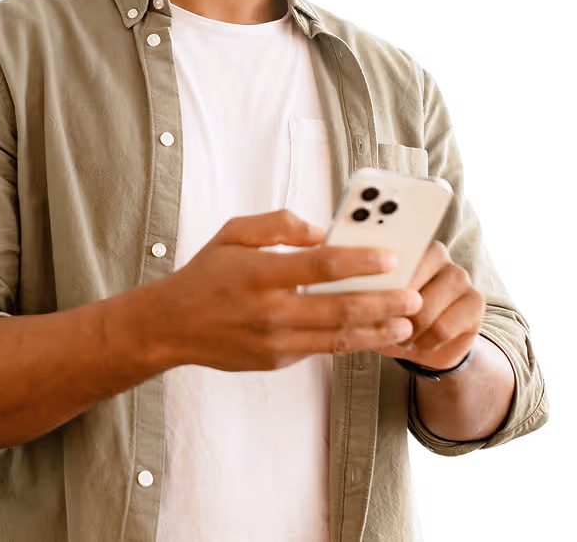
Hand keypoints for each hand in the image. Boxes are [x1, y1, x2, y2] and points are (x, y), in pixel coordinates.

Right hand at [154, 209, 424, 372]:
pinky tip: (371, 333)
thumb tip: (320, 232)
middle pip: (339, 308)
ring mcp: (274, 342)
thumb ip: (278, 225)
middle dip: (383, 303)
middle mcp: (270, 311)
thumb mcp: (233, 233)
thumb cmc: (206, 274)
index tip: (390, 258)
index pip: (321, 267)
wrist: (172, 326)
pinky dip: (350, 342)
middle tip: (414, 297)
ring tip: (406, 323)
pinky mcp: (276, 361)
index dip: (360, 262)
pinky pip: (321, 350)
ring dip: (377, 331)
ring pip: (337, 338)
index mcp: (260, 273)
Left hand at [374, 240, 485, 369]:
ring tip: (405, 337)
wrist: (428, 345)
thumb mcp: (372, 304)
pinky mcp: (475, 301)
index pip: (390, 261)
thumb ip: (362, 291)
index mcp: (408, 246)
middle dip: (393, 315)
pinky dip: (427, 342)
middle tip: (388, 327)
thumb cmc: (394, 318)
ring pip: (425, 309)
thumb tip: (346, 290)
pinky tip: (423, 342)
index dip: (378, 289)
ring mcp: (460, 276)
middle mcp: (438, 254)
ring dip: (409, 332)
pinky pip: (442, 328)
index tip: (368, 304)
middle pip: (407, 287)